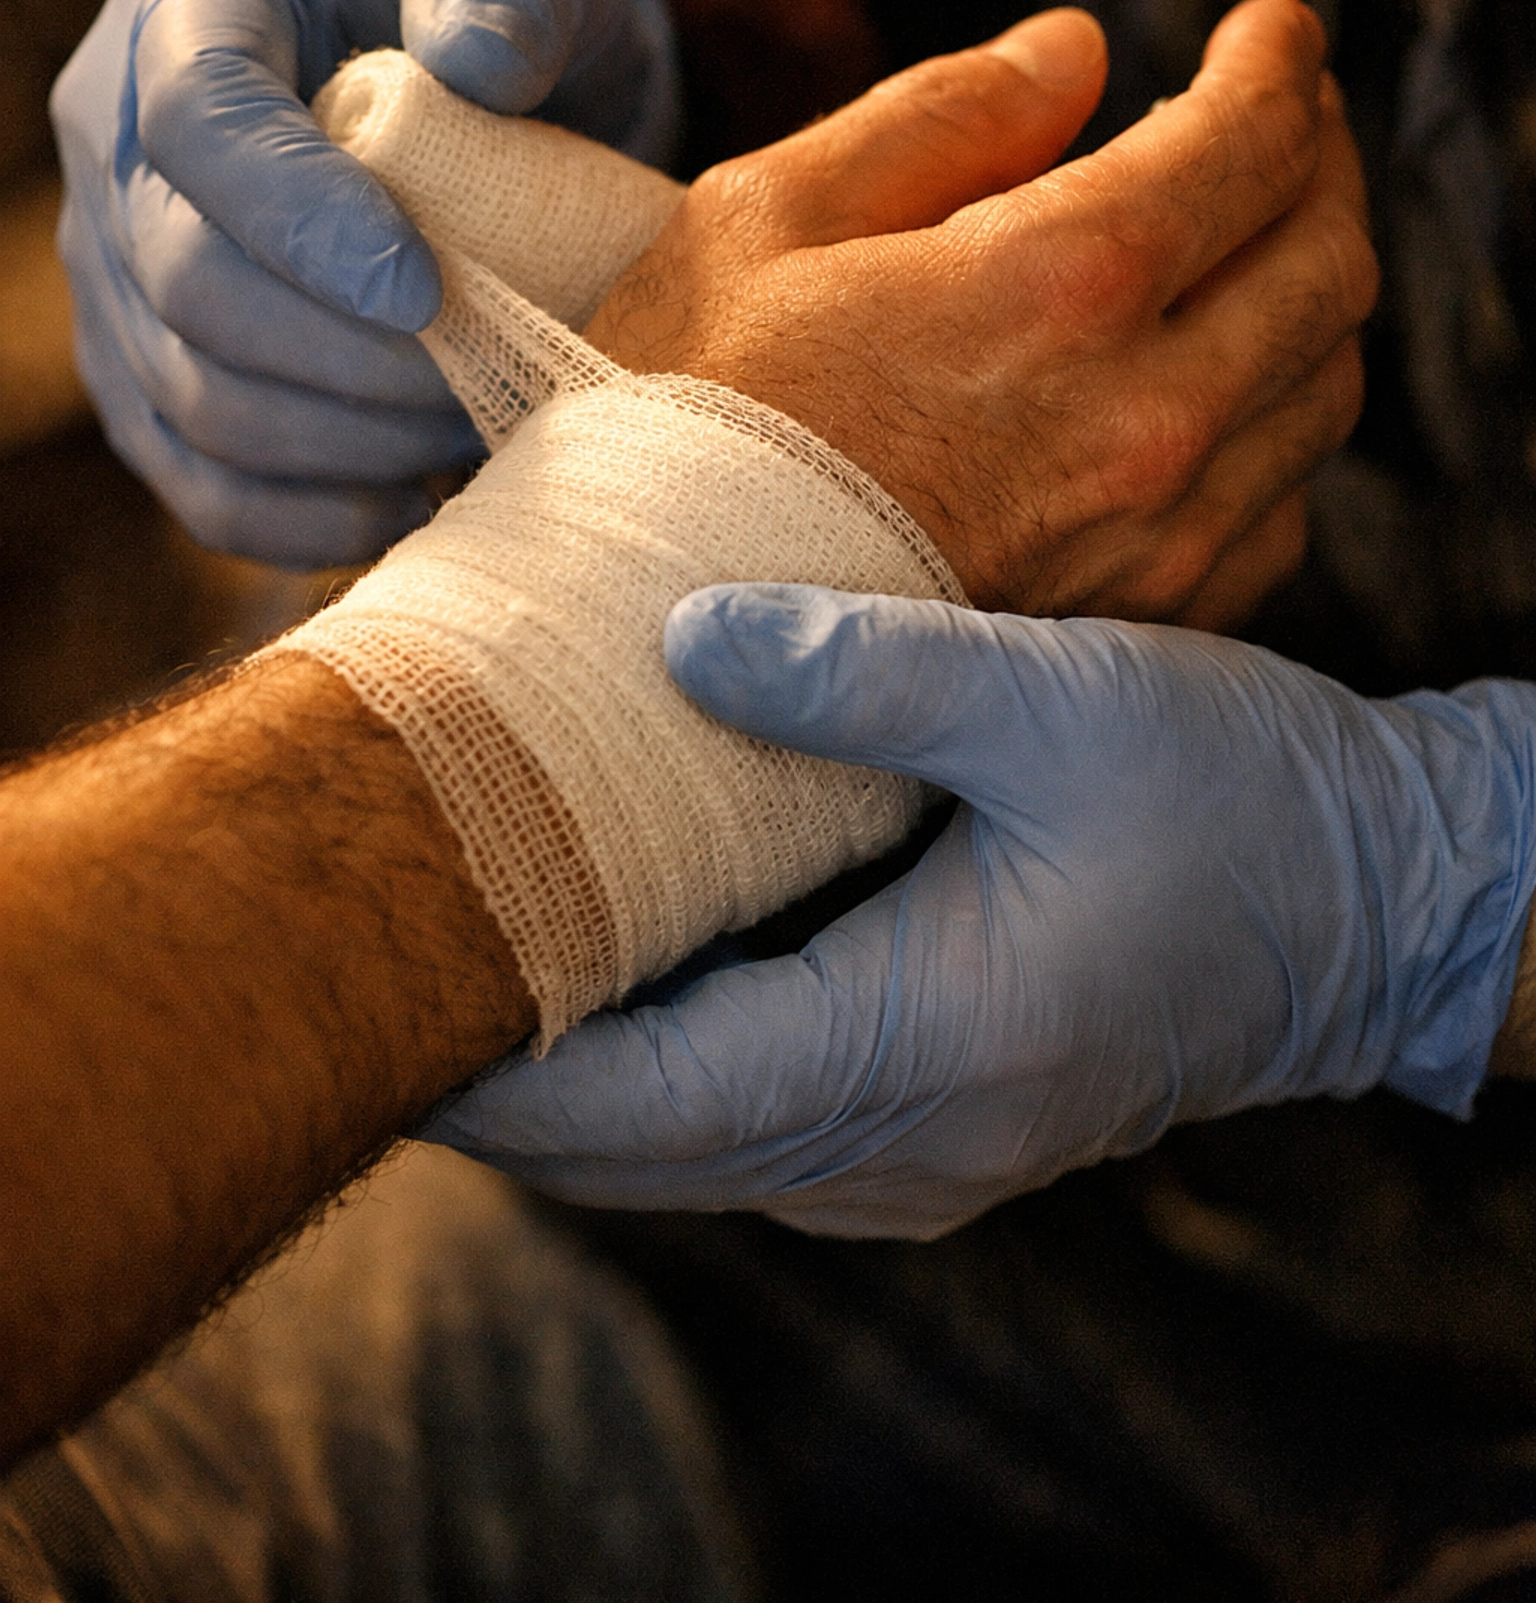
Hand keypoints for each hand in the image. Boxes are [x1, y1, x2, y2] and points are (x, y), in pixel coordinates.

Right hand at [50, 0, 677, 566]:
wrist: (461, 51)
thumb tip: (479, 70)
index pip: (199, 119)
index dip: (302, 221)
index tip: (426, 291)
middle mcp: (116, 126)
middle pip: (185, 281)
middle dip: (350, 355)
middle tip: (500, 374)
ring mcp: (119, 256)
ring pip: (189, 397)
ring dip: (345, 442)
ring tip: (480, 428)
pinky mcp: (152, 362)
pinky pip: (196, 477)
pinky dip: (304, 518)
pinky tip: (417, 503)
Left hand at [428, 585, 1535, 1239]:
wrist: (1374, 901)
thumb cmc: (1236, 796)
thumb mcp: (1061, 700)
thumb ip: (867, 671)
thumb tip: (676, 639)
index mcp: (926, 1045)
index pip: (646, 1099)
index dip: (492, 1062)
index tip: (360, 988)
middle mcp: (906, 1138)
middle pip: (641, 1146)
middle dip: (501, 1068)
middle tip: (372, 944)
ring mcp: (921, 1149)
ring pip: (689, 1141)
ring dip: (577, 1062)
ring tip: (467, 937)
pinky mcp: (937, 1118)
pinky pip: (754, 1116)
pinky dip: (663, 1058)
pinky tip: (619, 948)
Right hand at [590, 0, 1375, 620]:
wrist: (632, 645)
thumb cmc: (677, 422)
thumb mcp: (765, 215)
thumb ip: (941, 114)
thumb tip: (1073, 54)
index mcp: (1056, 286)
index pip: (1251, 140)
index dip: (1280, 61)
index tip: (1271, 28)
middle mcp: (1144, 416)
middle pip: (1330, 257)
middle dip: (1322, 160)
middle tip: (1279, 115)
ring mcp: (1157, 534)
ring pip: (1325, 382)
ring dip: (1311, 287)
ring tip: (1252, 238)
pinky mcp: (1145, 620)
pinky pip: (1280, 501)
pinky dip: (1273, 420)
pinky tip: (1210, 386)